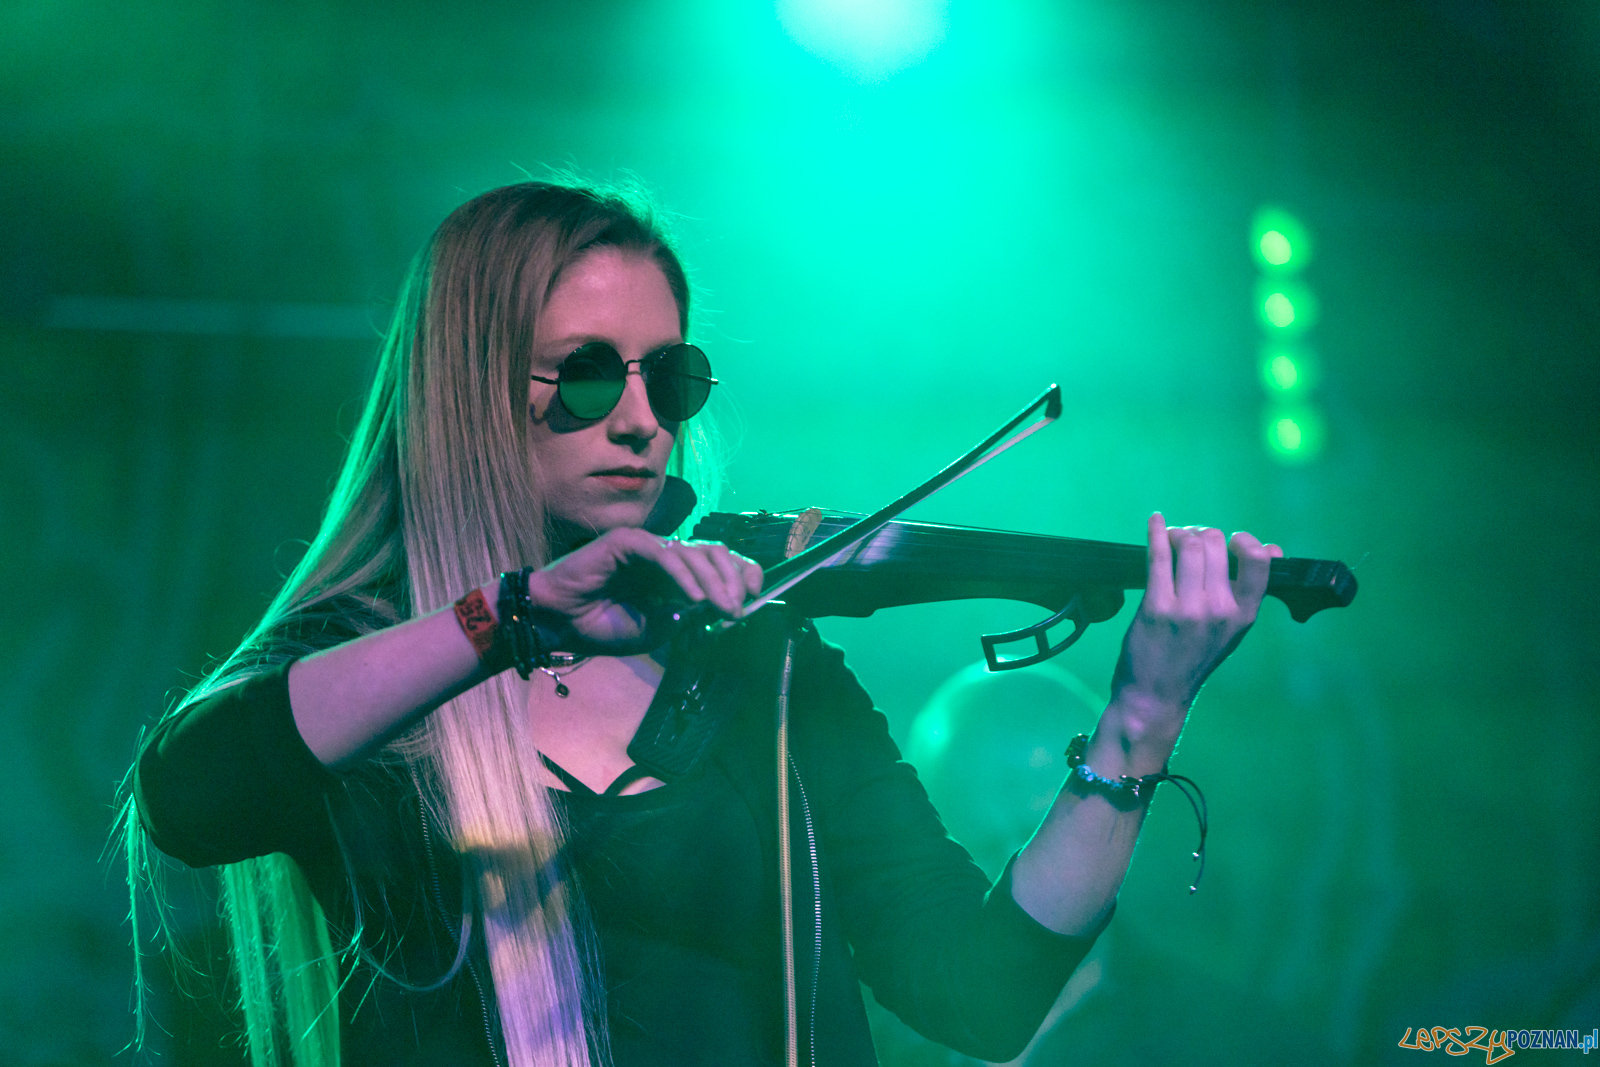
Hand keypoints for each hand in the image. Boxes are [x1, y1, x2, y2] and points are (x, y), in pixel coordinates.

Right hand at [523, 528, 763, 654]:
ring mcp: (647, 545)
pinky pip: (664, 554)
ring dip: (713, 581)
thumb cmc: (602, 626)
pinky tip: (693, 598)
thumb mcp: (658, 629)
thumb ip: (688, 617)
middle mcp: (665, 554)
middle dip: (732, 579)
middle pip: (714, 552)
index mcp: (674, 573)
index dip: (742, 573)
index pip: (719, 562)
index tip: (755, 596)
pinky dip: (683, 576)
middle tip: (737, 609)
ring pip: (694, 551)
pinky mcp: (628, 541)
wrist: (558, 624)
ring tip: (723, 608)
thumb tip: (725, 610)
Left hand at [1107, 513, 1281, 746]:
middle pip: (1214, 543)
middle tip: (1187, 540)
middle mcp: (1219, 610)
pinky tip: (1154, 521)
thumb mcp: (1232, 629)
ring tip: (1171, 540)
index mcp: (1244, 614)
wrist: (1156, 694)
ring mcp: (1188, 608)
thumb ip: (1249, 591)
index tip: (1229, 540)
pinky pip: (1157, 557)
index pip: (1258, 561)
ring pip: (1187, 545)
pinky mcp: (1156, 607)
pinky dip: (1155, 532)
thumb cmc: (1194, 656)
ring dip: (1177, 534)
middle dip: (1199, 534)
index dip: (1243, 541)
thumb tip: (1273, 548)